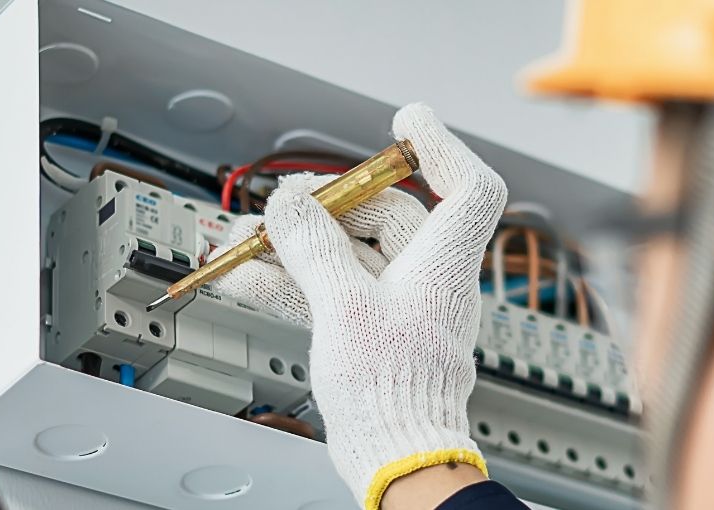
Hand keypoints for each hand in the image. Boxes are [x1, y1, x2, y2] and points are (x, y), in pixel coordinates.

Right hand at [209, 103, 507, 508]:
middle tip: (285, 202)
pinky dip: (292, 280)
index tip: (406, 122)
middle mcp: (428, 281)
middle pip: (388, 214)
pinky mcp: (372, 332)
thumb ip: (316, 250)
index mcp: (444, 265)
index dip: (442, 148)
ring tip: (246, 238)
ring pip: (350, 253)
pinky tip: (248, 276)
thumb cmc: (395, 393)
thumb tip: (292, 206)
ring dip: (297, 242)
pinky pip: (331, 289)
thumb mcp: (345, 308)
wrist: (395, 457)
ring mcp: (399, 307)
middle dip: (330, 203)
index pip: (468, 188)